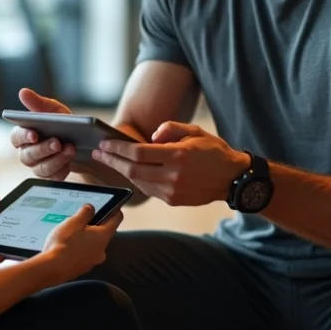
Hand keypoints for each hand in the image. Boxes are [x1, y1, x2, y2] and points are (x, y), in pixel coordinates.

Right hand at [10, 88, 75, 181]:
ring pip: (41, 168)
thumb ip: (38, 103)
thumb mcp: (53, 111)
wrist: (82, 141)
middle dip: (43, 149)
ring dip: (56, 159)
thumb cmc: (62, 124)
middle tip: (57, 142)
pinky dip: (63, 167)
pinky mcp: (51, 176)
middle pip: (28, 155)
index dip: (23, 136)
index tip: (34, 134)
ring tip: (70, 149)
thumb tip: (23, 92)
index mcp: (24, 135)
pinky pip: (53, 176)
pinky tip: (71, 160)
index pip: (16, 137)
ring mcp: (38, 166)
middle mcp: (27, 153)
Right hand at [40, 203, 122, 281]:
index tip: (111, 206)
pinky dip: (78, 249)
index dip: (114, 210)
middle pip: (103, 233)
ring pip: (93, 245)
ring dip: (85, 238)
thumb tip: (91, 208)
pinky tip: (65, 246)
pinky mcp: (83, 268)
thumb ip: (85, 213)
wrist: (53, 269)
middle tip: (81, 220)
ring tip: (69, 234)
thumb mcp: (74, 222)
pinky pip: (84, 255)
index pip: (117, 219)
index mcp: (103, 236)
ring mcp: (93, 261)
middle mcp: (102, 250)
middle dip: (94, 225)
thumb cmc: (64, 244)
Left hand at [90, 121, 248, 205]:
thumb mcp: (194, 131)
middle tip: (98, 152)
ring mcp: (172, 192)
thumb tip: (150, 137)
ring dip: (121, 171)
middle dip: (112, 160)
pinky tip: (128, 170)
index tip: (104, 143)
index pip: (138, 153)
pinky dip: (135, 179)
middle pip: (132, 170)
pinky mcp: (172, 201)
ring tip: (109, 160)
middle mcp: (173, 176)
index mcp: (178, 156)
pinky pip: (147, 189)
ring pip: (137, 182)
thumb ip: (170, 128)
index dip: (118, 148)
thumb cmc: (212, 150)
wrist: (232, 179)